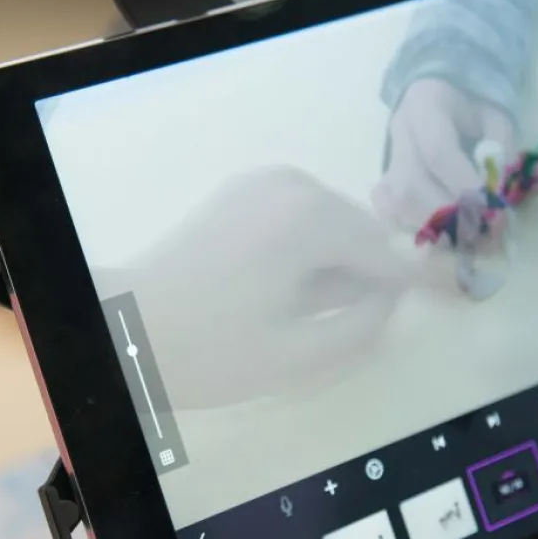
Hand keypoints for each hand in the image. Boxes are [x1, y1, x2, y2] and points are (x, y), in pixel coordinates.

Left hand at [90, 166, 411, 409]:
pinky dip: (305, 246)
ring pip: (330, 222)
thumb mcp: (300, 355)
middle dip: (366, 272)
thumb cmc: (213, 351)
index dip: (403, 289)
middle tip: (352, 322)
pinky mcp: (239, 193)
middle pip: (360, 231)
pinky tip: (285, 288)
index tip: (410, 315)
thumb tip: (393, 298)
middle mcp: (292, 184)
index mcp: (311, 217)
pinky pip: (297, 216)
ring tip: (309, 309)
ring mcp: (262, 183)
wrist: (127, 329)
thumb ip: (364, 325)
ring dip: (335, 260)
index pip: (385, 254)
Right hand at [372, 78, 515, 229]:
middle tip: (483, 230)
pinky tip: (439, 233)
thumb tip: (498, 195)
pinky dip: (412, 226)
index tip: (489, 206)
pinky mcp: (383, 181)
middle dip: (449, 214)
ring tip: (468, 237)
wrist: (439, 97)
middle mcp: (399, 134)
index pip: (437, 150)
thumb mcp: (497, 117)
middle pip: (411, 184)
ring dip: (434, 227)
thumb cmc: (471, 108)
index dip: (462, 182)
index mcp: (425, 105)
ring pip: (396, 203)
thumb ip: (501, 151)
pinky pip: (387, 210)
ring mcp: (387, 160)